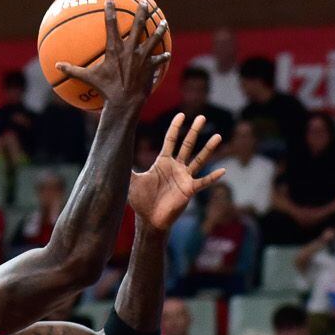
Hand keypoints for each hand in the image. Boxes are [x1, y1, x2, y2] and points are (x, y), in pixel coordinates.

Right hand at [53, 0, 166, 112]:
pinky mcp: (150, 67)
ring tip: (164, 23)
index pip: (111, 25)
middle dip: (141, 12)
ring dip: (159, 30)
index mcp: (115, 49)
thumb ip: (73, 70)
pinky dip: (163, 57)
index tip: (110, 0)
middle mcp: (130, 49)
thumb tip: (56, 66)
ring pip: (153, 39)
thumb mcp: (88, 78)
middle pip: (138, 25)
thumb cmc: (105, 90)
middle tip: (144, 3)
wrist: (124, 102)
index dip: (110, 11)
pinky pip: (159, 60)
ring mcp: (142, 57)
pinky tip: (168, 53)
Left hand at [129, 112, 224, 231]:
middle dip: (194, 131)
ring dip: (208, 149)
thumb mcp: (131, 181)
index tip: (181, 114)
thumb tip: (112, 154)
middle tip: (202, 117)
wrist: (149, 219)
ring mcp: (184, 178)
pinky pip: (203, 182)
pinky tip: (223, 171)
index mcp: (163, 162)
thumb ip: (126, 167)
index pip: (171, 140)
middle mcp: (176, 167)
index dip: (175, 127)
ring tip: (218, 136)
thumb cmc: (141, 201)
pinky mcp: (189, 190)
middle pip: (187, 145)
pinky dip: (213, 177)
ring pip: (199, 160)